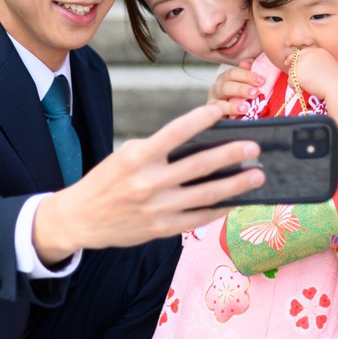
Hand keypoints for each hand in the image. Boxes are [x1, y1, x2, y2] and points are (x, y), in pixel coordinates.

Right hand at [32, 104, 264, 263]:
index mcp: (137, 157)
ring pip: (206, 195)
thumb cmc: (107, 181)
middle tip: (254, 148)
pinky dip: (219, 209)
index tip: (220, 110)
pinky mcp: (162, 228)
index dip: (200, 119)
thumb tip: (200, 146)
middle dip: (232, 155)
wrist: (80, 219)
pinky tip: (235, 201)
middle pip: (200, 166)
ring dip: (236, 185)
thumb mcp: (126, 156)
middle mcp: (149, 182)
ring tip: (257, 176)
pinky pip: (198, 218)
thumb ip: (158, 151)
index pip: (175, 133)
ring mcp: (157, 208)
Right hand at [207, 60, 264, 116]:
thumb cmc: (243, 99)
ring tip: (246, 107)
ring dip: (233, 104)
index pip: (233, 73)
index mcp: (224, 79)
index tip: (262, 80)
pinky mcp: (214, 117)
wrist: (236, 119)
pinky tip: (240, 113)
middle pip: (226, 86)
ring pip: (220, 101)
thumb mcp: (248, 85)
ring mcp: (213, 104)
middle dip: (241, 88)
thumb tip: (247, 63)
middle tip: (255, 92)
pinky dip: (229, 112)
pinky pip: (219, 114)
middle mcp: (216, 89)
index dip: (247, 75)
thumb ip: (248, 73)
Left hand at [292, 47, 337, 102]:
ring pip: (292, 72)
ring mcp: (303, 62)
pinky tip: (305, 89)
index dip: (293, 58)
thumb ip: (316, 63)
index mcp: (318, 51)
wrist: (337, 88)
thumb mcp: (328, 66)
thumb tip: (303, 68)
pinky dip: (295, 88)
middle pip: (294, 61)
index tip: (287, 63)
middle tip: (296, 80)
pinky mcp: (298, 73)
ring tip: (310, 86)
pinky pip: (290, 81)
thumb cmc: (335, 81)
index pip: (301, 52)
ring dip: (297, 81)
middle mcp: (309, 54)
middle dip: (294, 71)